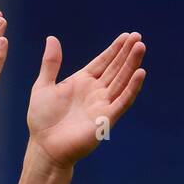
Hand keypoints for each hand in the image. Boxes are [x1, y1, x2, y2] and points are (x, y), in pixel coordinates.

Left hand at [27, 31, 146, 167]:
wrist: (44, 147)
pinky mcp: (106, 119)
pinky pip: (122, 101)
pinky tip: (140, 73)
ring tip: (140, 47)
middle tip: (138, 36)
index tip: (126, 36)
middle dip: (127, 53)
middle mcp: (95, 92)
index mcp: (82, 82)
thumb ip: (51, 63)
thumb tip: (52, 37)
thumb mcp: (43, 86)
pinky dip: (132, 87)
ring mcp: (102, 105)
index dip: (114, 49)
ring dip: (132, 65)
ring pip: (122, 81)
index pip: (103, 62)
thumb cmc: (42, 120)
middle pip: (115, 68)